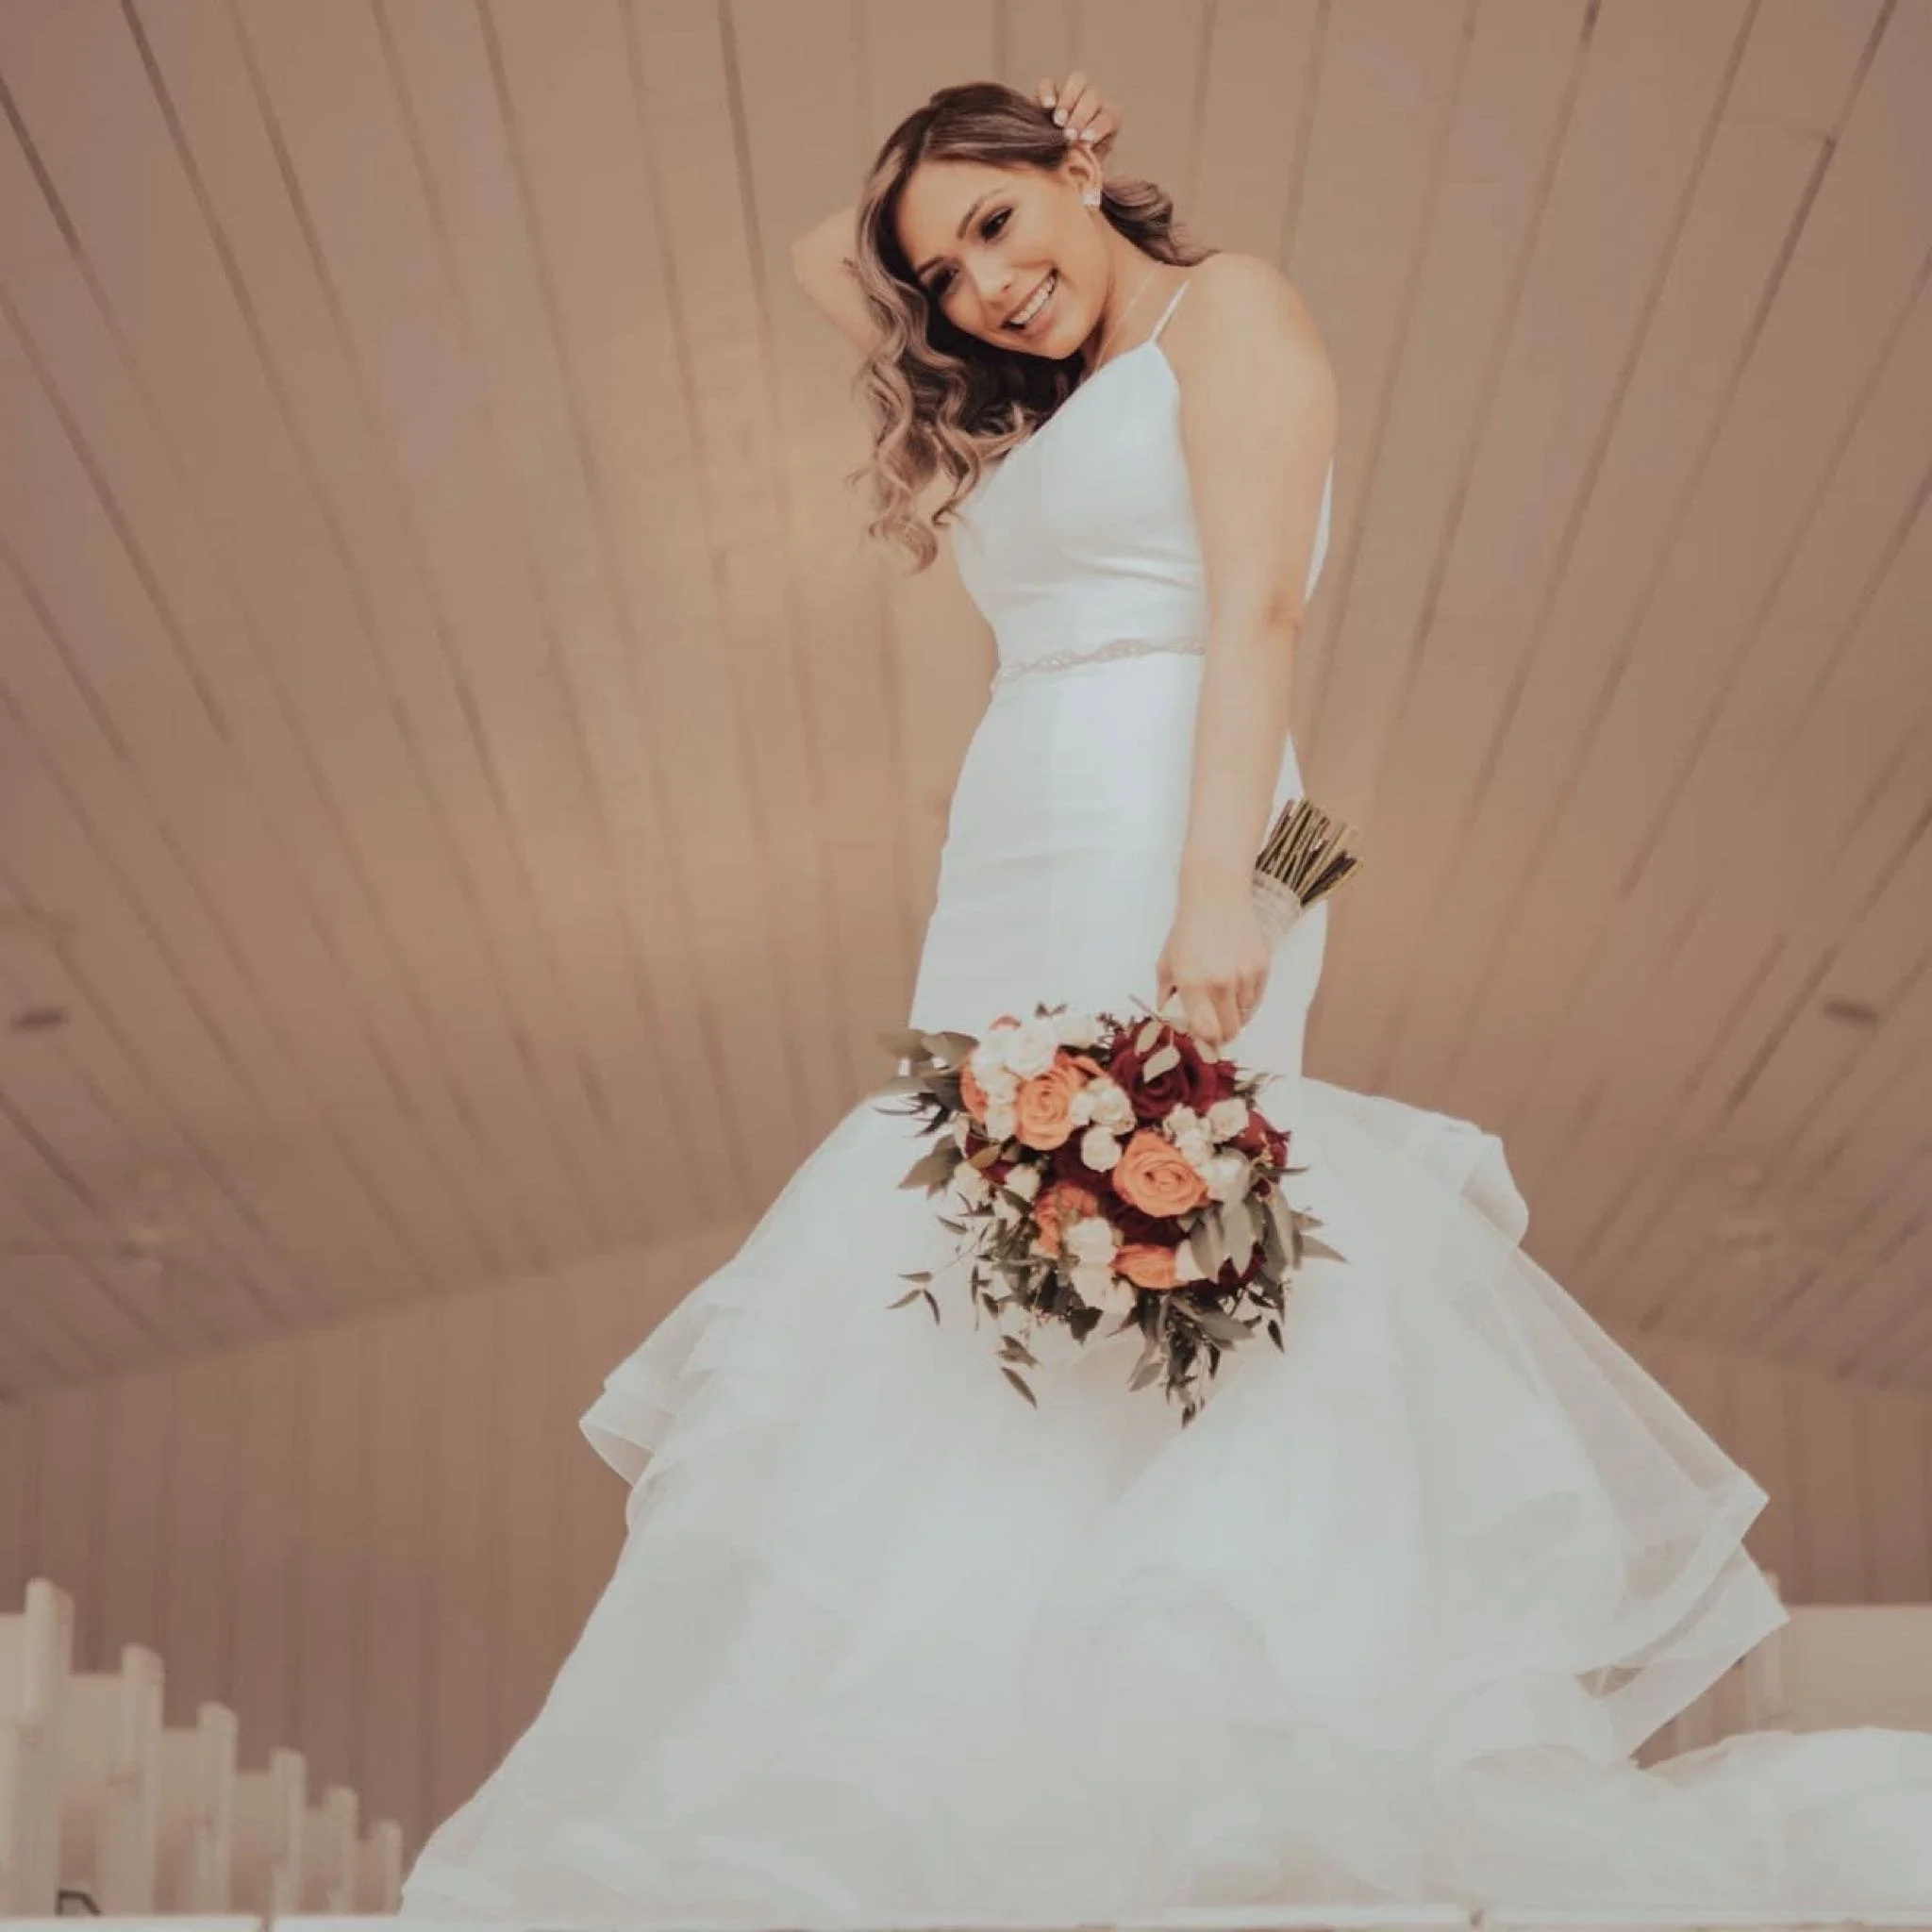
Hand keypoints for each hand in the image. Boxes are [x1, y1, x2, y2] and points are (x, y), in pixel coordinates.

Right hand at [1038, 71, 1121, 158]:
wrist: (1056, 159)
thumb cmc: (1077, 165)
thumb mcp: (1088, 167)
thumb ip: (1089, 164)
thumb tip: (1086, 162)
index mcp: (1109, 118)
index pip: (1109, 117)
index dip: (1098, 127)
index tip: (1085, 140)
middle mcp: (1094, 100)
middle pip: (1093, 97)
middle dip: (1081, 116)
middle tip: (1070, 135)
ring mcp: (1073, 91)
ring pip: (1077, 81)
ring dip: (1068, 101)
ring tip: (1058, 121)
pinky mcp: (1050, 89)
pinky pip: (1049, 83)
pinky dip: (1047, 92)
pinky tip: (1046, 106)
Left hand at [1154, 885, 1269, 1053]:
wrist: (1216, 898)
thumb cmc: (1187, 931)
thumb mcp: (1166, 962)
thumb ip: (1166, 994)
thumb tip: (1168, 1018)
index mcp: (1193, 985)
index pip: (1206, 1032)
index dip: (1206, 1043)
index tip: (1204, 1043)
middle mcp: (1221, 984)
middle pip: (1230, 1031)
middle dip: (1222, 1036)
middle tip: (1216, 1030)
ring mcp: (1244, 976)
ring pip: (1244, 1015)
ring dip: (1234, 1015)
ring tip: (1222, 998)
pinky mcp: (1262, 967)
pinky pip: (1256, 999)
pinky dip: (1246, 1000)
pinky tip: (1235, 986)